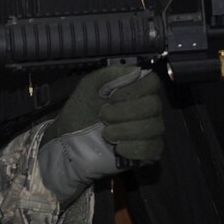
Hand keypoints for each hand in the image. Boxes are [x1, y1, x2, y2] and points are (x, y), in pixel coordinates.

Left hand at [38, 66, 164, 201]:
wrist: (69, 143)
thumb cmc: (80, 113)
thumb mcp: (88, 87)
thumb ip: (109, 74)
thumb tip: (135, 71)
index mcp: (136, 91)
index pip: (153, 82)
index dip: (134, 90)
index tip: (112, 98)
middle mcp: (147, 110)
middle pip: (154, 105)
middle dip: (126, 112)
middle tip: (105, 117)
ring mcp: (150, 131)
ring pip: (155, 127)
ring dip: (126, 130)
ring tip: (106, 134)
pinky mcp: (148, 152)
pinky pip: (154, 148)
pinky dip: (135, 148)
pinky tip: (118, 148)